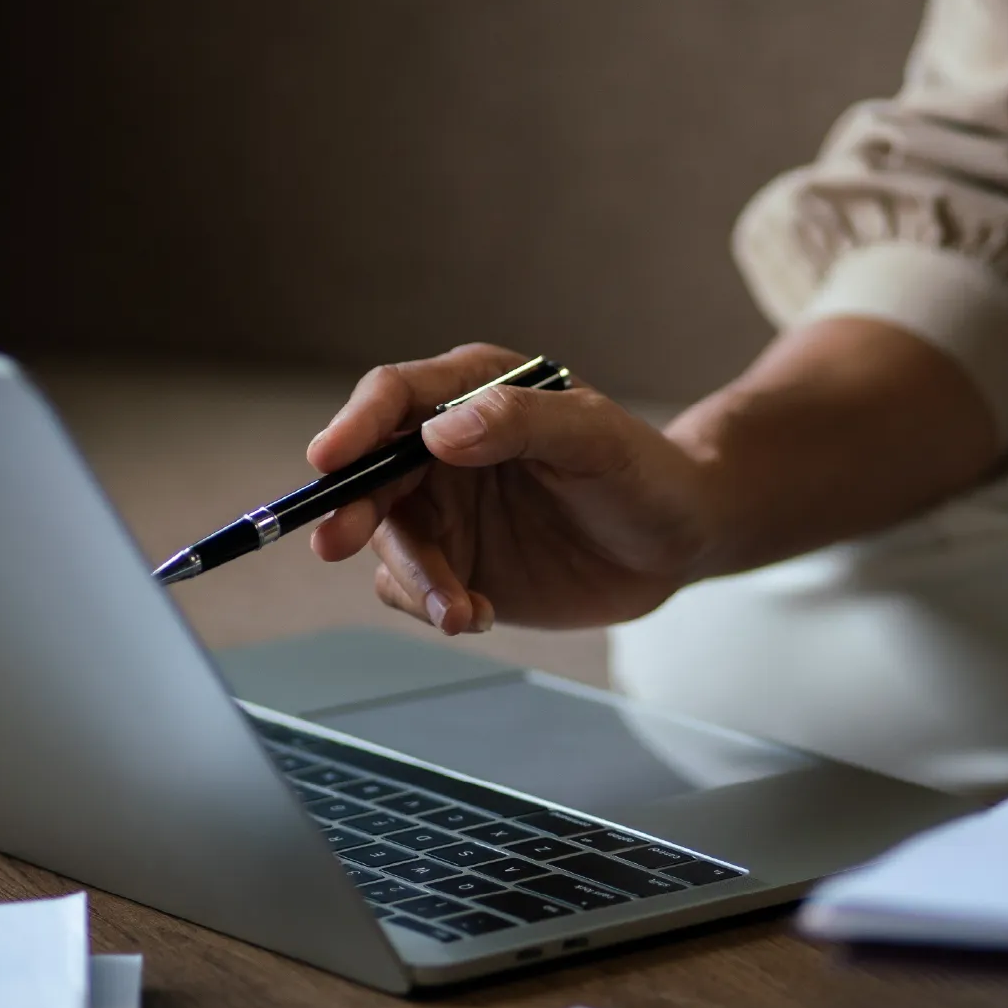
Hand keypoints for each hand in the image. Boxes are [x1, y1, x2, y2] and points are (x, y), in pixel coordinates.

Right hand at [306, 345, 718, 631]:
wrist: (678, 541)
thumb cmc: (645, 472)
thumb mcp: (596, 439)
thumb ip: (522, 422)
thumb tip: (441, 432)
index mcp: (473, 392)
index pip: (395, 398)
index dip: (354, 425)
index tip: (328, 459)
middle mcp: (446, 447)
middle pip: (372, 474)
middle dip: (353, 509)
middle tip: (337, 542)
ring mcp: (447, 509)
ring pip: (390, 541)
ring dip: (414, 578)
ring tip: (462, 610)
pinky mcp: (456, 565)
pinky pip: (414, 589)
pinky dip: (434, 606)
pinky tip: (479, 614)